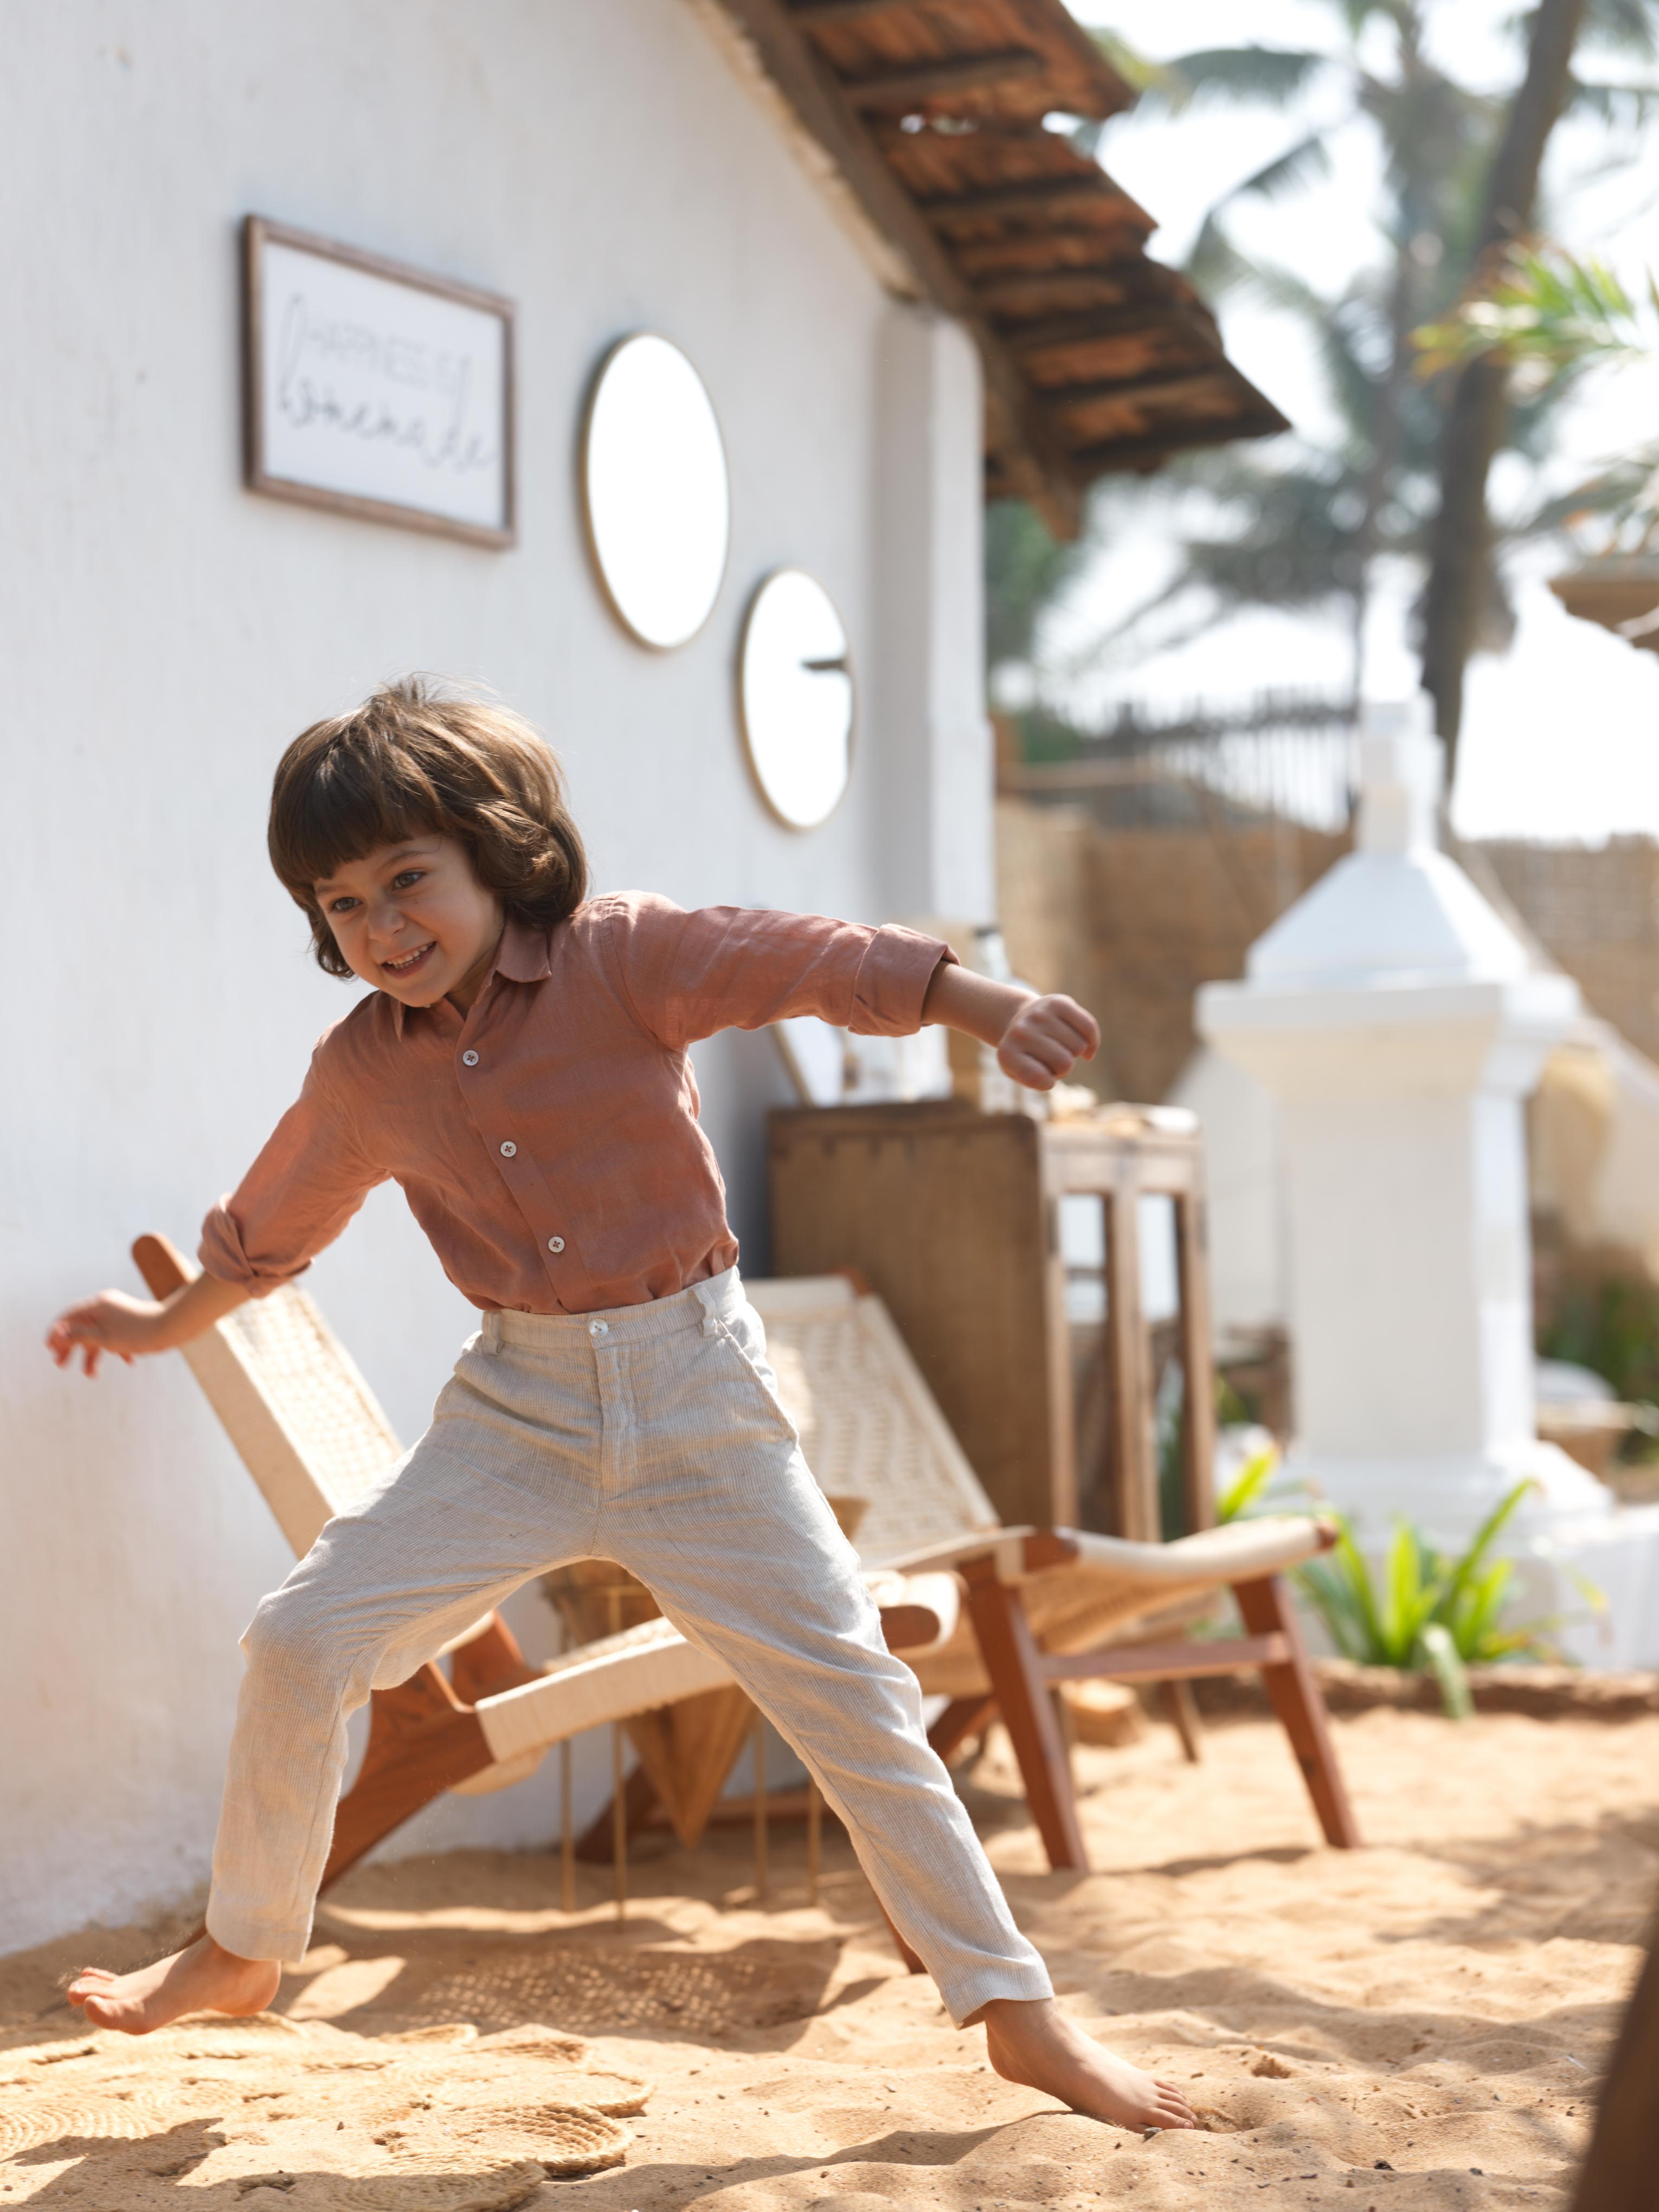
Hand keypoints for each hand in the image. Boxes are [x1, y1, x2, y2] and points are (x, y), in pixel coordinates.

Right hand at [46, 1292, 170, 1376]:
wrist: (173, 1326)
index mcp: (97, 1305)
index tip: (49, 1348)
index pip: (69, 1316)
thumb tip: (60, 1333)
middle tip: (60, 1365)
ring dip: (94, 1354)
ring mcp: (119, 1315)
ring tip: (91, 1375)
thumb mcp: (103, 1338)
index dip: (57, 1332)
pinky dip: (116, 1349)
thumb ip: (80, 1336)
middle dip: (72, 1347)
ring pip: (100, 1335)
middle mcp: (107, 1306)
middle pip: (82, 1327)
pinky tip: (129, 1362)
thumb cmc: (138, 1332)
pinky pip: (116, 1336)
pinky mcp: (131, 1323)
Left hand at [997, 993, 1099, 1091]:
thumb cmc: (1026, 1055)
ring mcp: (1039, 1014)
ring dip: (1074, 1052)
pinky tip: (1084, 1043)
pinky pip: (1088, 1027)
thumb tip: (1085, 1054)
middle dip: (1063, 1068)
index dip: (1047, 1082)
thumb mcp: (1023, 1074)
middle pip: (1065, 1064)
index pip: (1039, 1078)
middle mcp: (1020, 1031)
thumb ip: (1041, 1079)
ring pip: (1079, 1046)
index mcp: (1007, 1054)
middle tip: (1050, 1059)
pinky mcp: (1059, 1002)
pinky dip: (1091, 1040)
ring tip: (1058, 1045)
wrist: (1020, 1021)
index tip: (1039, 1073)